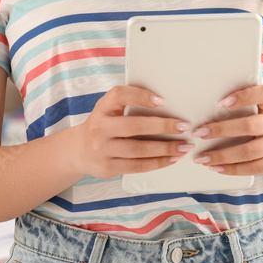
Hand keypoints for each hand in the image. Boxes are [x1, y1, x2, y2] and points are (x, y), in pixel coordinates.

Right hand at [73, 85, 193, 178]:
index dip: (140, 96)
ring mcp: (102, 149)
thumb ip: (129, 102)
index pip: (119, 95)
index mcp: (102, 108)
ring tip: (184, 147)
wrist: (78, 151)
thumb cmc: (103, 124)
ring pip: (138, 150)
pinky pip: (137, 166)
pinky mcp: (108, 167)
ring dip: (165, 149)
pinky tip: (172, 159)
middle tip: (183, 126)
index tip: (162, 101)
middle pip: (134, 126)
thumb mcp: (109, 109)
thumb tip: (165, 103)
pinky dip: (157, 163)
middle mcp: (99, 128)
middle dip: (162, 126)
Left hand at [189, 84, 262, 175]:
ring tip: (203, 158)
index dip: (243, 96)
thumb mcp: (261, 114)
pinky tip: (217, 168)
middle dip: (221, 130)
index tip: (222, 102)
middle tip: (199, 133)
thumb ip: (243, 111)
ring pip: (248, 151)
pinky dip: (232, 169)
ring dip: (222, 155)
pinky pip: (252, 168)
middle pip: (249, 125)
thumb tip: (206, 114)